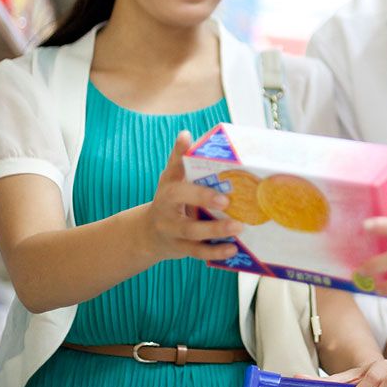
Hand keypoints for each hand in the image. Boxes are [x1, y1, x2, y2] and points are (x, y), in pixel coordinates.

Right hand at [143, 131, 241, 262]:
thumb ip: (179, 159)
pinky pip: (198, 252)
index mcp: (168, 191)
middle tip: (227, 201)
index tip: (204, 165)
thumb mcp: (171, 179)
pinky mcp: (181, 249)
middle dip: (203, 202)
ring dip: (215, 232)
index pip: (176, 181)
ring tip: (239, 227)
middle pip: (182, 208)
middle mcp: (167, 212)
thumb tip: (186, 134)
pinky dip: (216, 252)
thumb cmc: (169, 199)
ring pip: (192, 235)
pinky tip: (233, 249)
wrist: (148, 233)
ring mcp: (173, 233)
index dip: (190, 177)